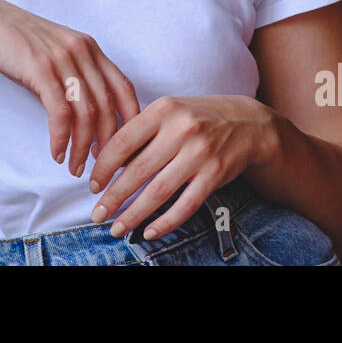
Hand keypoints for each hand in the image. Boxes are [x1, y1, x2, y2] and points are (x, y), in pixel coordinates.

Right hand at [0, 0, 140, 176]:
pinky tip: (57, 153)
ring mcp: (63, 60)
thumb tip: (83, 117)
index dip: (130, 121)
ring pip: (86, 113)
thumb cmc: (17, 40)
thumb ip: (73, 79)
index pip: (124, 88)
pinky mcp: (41, 70)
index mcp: (90, 48)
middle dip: (107, 144)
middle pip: (108, 106)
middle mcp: (82, 52)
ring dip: (83, 147)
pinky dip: (61, 138)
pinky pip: (60, 112)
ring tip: (77, 168)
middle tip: (101, 167)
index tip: (125, 146)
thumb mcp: (55, 54)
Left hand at [87, 94, 275, 239]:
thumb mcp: (168, 112)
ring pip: (159, 191)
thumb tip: (101, 157)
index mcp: (163, 110)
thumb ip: (139, 131)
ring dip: (134, 214)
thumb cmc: (197, 117)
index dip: (104, 167)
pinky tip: (150, 232)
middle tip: (97, 214)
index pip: (124, 141)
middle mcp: (181, 130)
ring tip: (117, 228)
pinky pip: (186, 205)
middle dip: (114, 197)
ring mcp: (200, 153)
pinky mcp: (215, 174)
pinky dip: (166, 222)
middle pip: (138, 170)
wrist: (248, 123)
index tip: (93, 185)